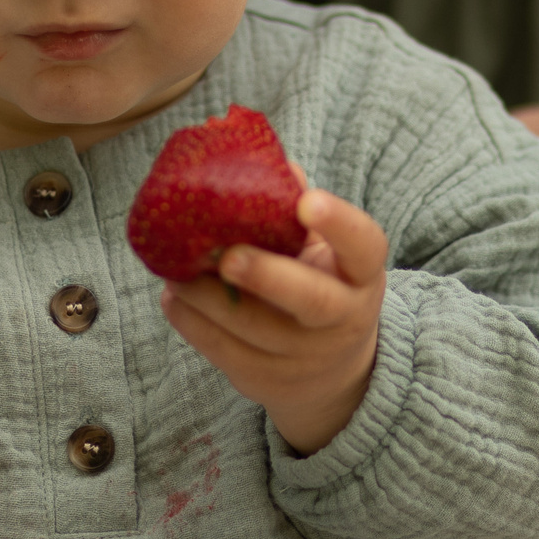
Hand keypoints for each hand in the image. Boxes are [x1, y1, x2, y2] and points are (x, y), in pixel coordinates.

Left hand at [161, 184, 387, 452]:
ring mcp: (304, 356)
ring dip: (207, 297)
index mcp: (361, 274)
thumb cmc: (318, 284)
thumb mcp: (322, 248)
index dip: (339, 224)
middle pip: (311, 300)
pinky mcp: (265, 379)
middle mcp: (342, 319)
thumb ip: (295, 206)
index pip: (365, 245)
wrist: (328, 371)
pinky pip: (222, 351)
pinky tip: (173, 297)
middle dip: (266, 276)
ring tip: (176, 269)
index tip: (307, 202)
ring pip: (254, 329)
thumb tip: (264, 160)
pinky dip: (191, 321)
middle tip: (226, 256)